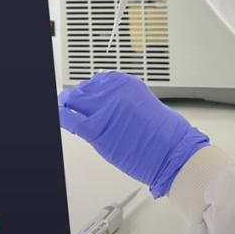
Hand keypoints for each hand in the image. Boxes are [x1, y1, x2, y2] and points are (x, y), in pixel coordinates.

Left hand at [58, 71, 208, 196]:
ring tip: (63, 108)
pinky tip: (60, 116)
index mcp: (125, 83)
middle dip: (77, 97)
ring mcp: (103, 109)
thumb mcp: (144, 104)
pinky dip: (61, 116)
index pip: (97, 80)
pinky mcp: (96, 129)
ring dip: (67, 105)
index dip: (88, 89)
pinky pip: (70, 119)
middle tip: (70, 102)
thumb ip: (124, 101)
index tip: (84, 93)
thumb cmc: (167, 136)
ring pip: (73, 101)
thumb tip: (109, 106)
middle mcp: (113, 92)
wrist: (174, 153)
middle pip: (84, 89)